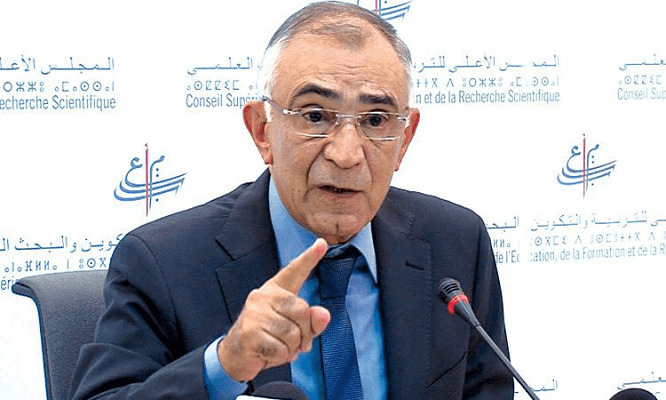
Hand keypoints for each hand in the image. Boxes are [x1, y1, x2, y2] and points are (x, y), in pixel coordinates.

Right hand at [217, 238, 330, 381]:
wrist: (235, 355)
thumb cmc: (268, 337)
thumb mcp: (294, 329)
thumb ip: (311, 321)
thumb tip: (323, 314)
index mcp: (276, 290)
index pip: (295, 271)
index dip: (310, 258)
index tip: (322, 243)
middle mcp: (263, 295)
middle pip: (303, 311)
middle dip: (305, 334)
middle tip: (296, 344)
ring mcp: (254, 313)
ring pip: (293, 334)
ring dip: (291, 349)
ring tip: (280, 347)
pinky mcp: (249, 333)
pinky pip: (280, 349)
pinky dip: (280, 358)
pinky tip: (269, 354)